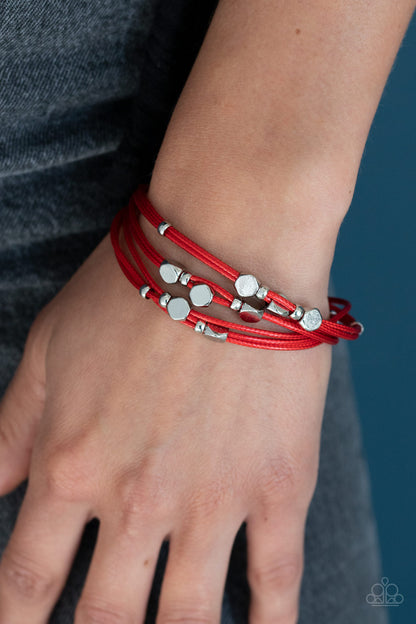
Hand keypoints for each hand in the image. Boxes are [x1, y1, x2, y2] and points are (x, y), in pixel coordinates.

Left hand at [0, 227, 331, 622]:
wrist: (228, 246)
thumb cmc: (135, 286)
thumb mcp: (50, 349)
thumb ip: (11, 428)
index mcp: (72, 465)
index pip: (25, 578)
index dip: (14, 622)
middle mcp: (137, 498)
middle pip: (102, 617)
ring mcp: (213, 498)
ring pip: (186, 618)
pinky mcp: (278, 485)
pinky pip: (275, 578)